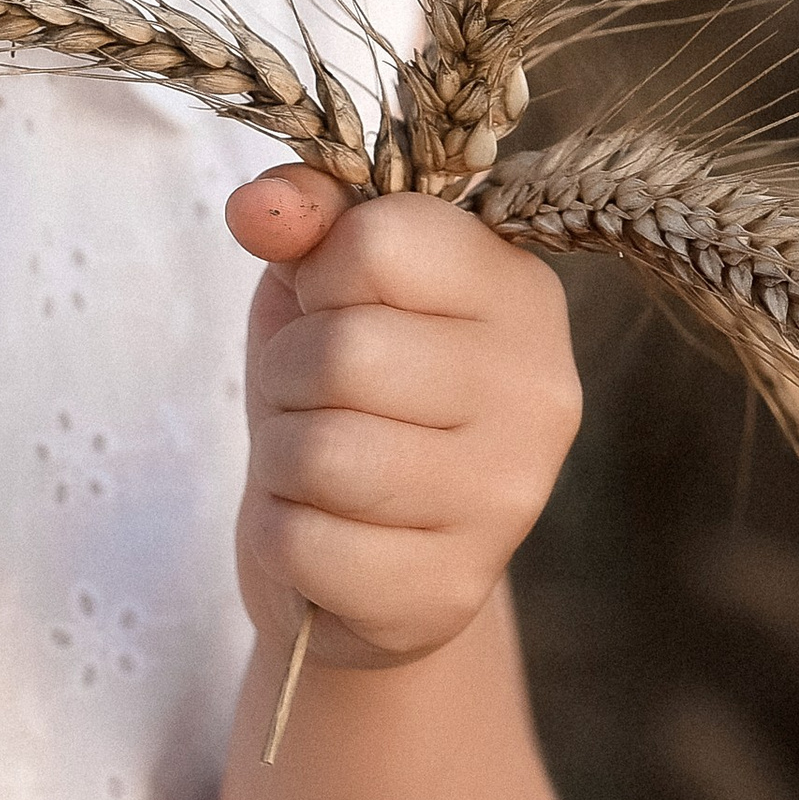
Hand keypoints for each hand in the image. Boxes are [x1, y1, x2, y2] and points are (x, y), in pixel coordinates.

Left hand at [225, 168, 582, 674]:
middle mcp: (539, 392)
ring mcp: (508, 500)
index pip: (379, 241)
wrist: (360, 554)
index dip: (319, 274)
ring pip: (321, 453)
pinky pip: (303, 543)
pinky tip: (324, 531)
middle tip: (313, 400)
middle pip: (344, 353)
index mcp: (519, 292)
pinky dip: (278, 536)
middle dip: (288, 375)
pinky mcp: (450, 592)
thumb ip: (304, 217)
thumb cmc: (342, 395)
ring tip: (317, 463)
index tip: (336, 308)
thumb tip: (258, 207)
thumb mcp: (320, 285)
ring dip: (281, 458)